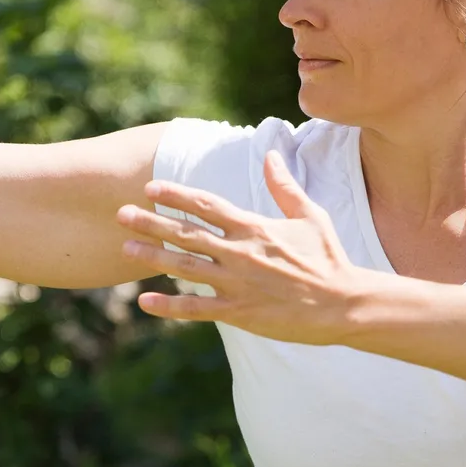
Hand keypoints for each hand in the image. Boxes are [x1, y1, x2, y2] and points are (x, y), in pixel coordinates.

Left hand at [115, 149, 365, 344]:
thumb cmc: (329, 258)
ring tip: (125, 247)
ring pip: (185, 267)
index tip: (150, 187)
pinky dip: (169, 306)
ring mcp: (237, 283)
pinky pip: (197, 309)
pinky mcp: (239, 312)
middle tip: (120, 213)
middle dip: (151, 222)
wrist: (345, 303)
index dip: (176, 195)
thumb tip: (272, 154)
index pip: (207, 205)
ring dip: (153, 256)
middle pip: (186, 233)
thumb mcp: (310, 215)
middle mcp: (239, 252)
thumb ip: (284, 186)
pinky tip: (144, 302)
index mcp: (254, 227)